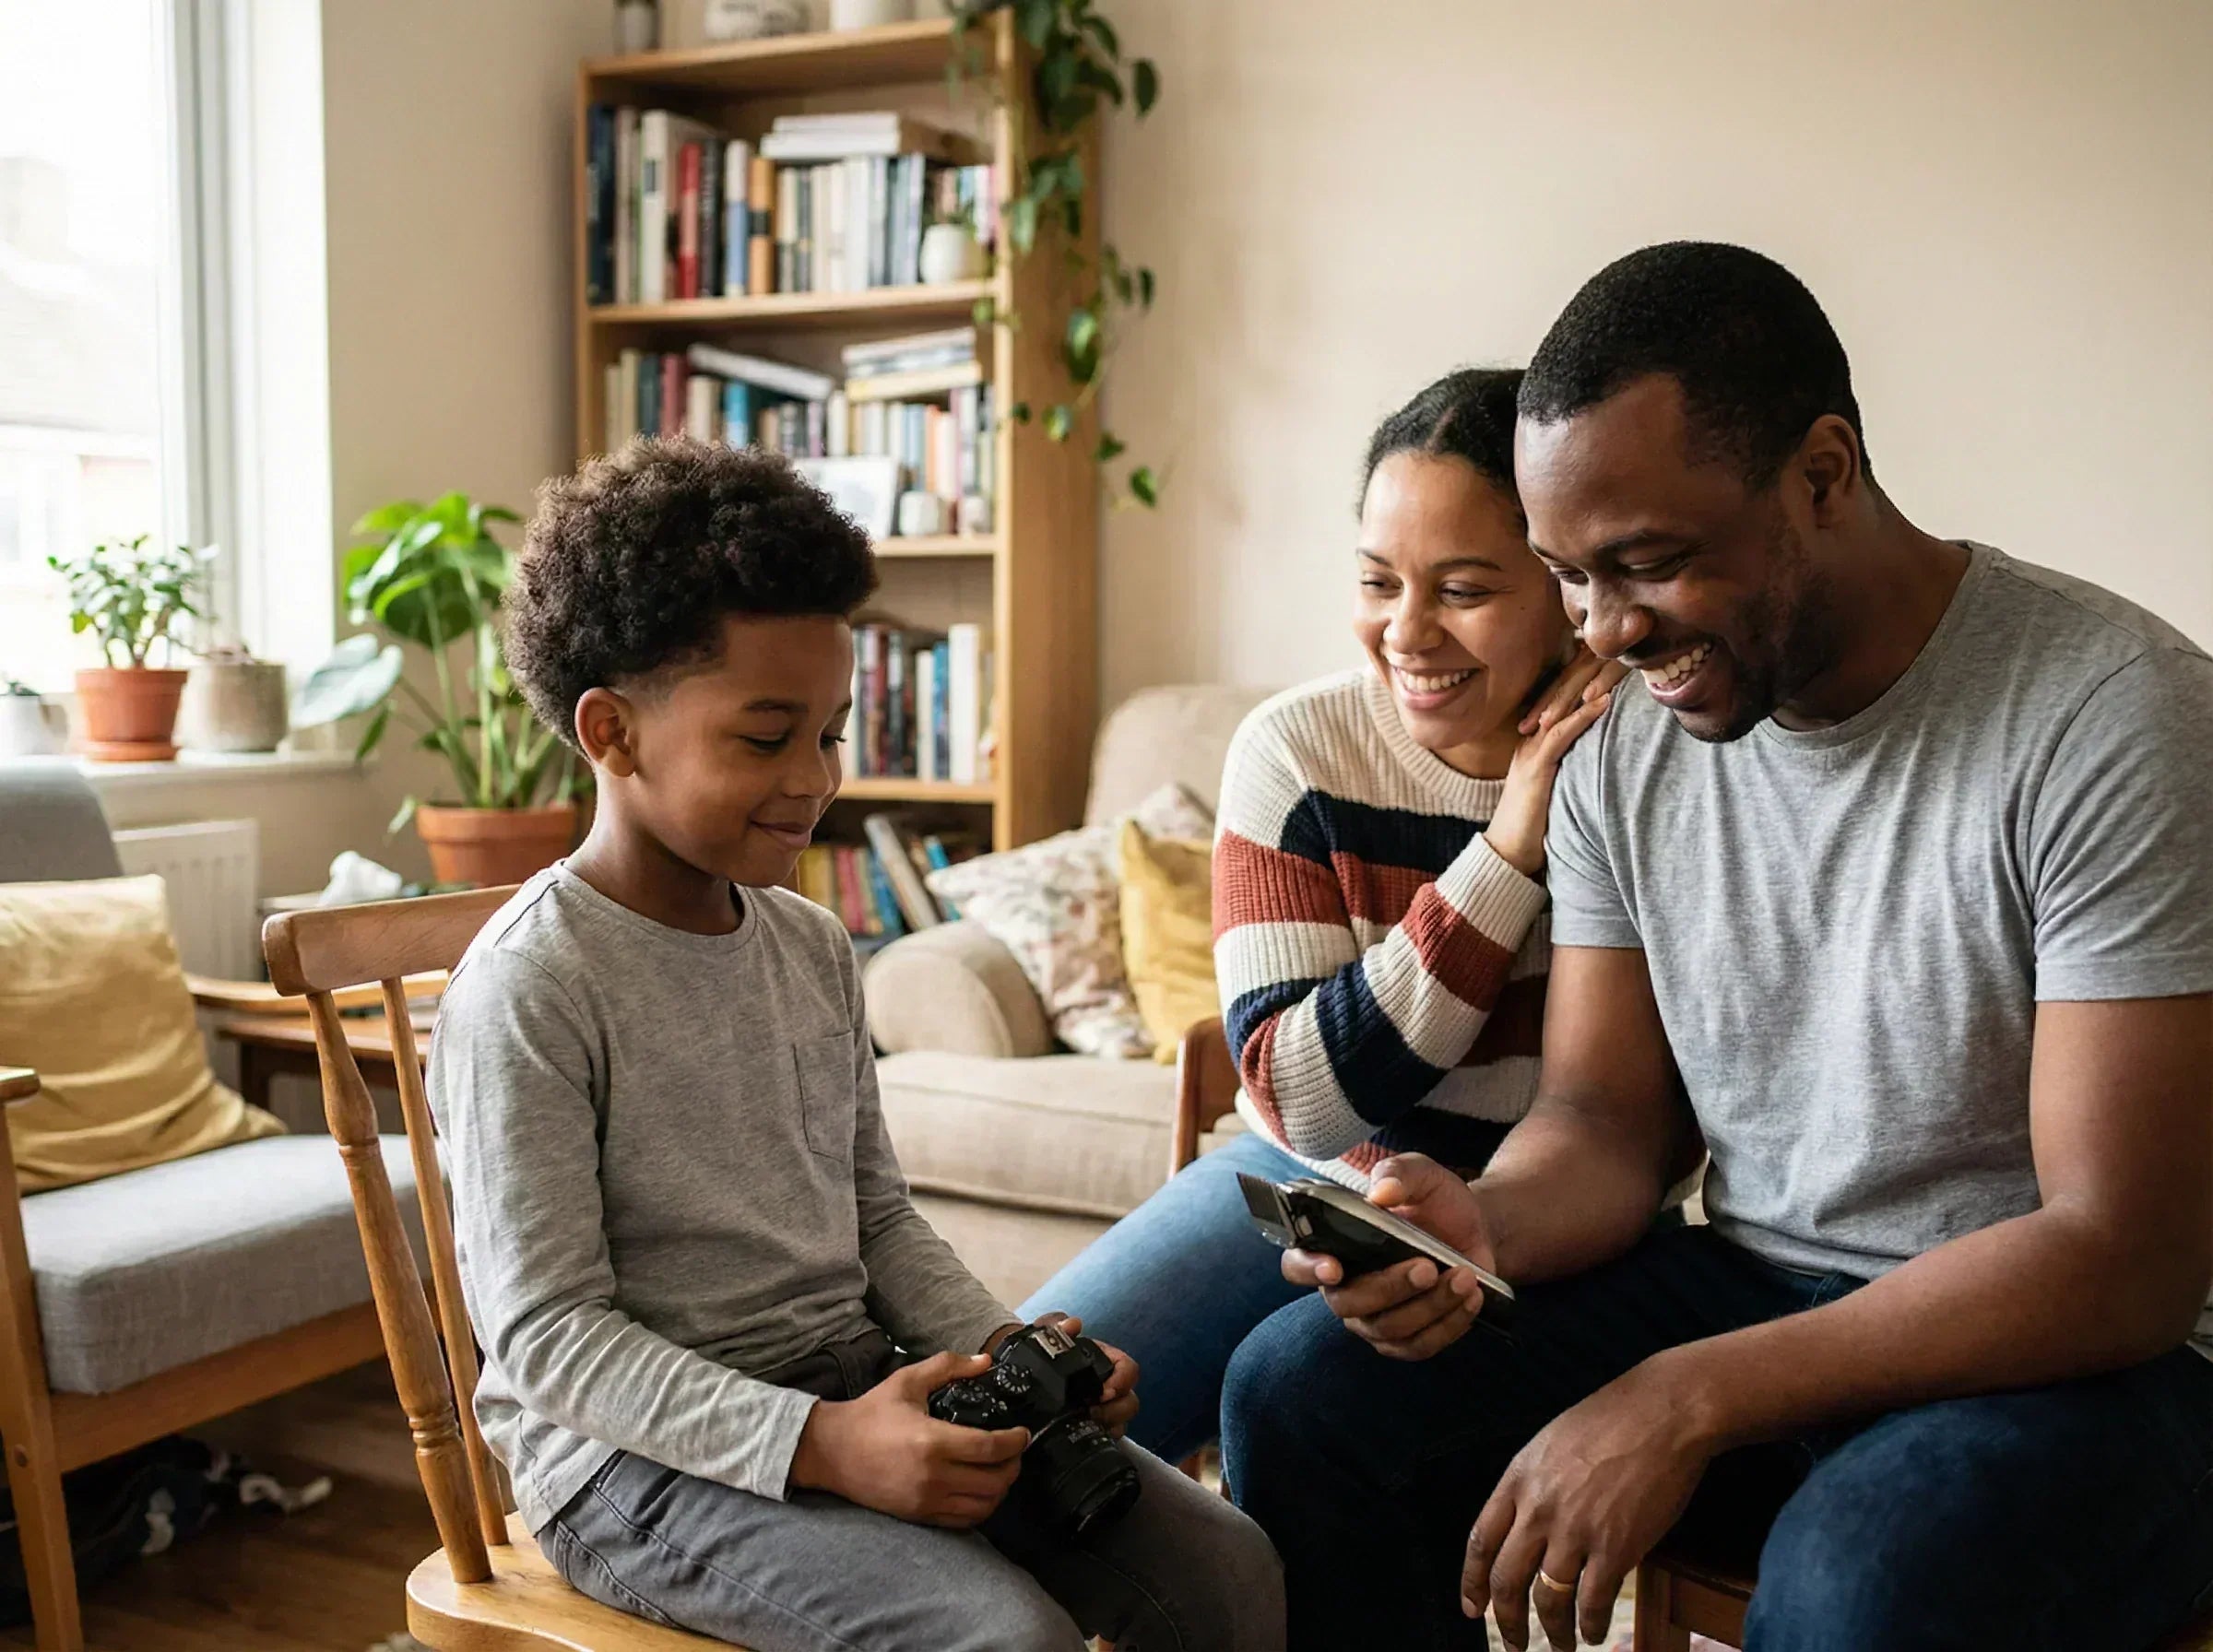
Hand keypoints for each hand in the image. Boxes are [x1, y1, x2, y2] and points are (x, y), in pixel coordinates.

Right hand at [787, 1350, 1029, 1526]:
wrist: (831, 1450)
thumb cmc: (871, 1413)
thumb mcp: (907, 1380)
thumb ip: (948, 1367)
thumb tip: (985, 1361)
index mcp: (933, 1441)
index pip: (991, 1448)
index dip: (1016, 1442)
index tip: (1023, 1433)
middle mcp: (933, 1476)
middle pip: (994, 1481)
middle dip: (1014, 1466)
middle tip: (1016, 1451)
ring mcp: (926, 1501)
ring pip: (983, 1506)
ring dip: (1001, 1489)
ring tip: (1002, 1470)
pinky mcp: (919, 1516)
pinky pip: (963, 1521)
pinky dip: (980, 1508)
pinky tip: (981, 1489)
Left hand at [1030, 1312, 1141, 1434]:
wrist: (1026, 1375)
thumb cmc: (1044, 1354)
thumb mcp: (1047, 1336)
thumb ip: (1057, 1327)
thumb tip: (1072, 1324)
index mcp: (1105, 1362)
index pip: (1129, 1369)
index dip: (1123, 1381)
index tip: (1104, 1391)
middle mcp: (1109, 1386)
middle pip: (1130, 1402)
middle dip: (1115, 1411)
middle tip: (1091, 1413)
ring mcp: (1104, 1409)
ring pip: (1121, 1423)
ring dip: (1107, 1426)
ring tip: (1084, 1426)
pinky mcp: (1094, 1428)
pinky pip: (1105, 1438)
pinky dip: (1096, 1438)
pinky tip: (1079, 1437)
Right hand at [1278, 1155, 1500, 1359]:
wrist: (1474, 1228)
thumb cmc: (1434, 1200)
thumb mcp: (1420, 1174)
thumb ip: (1398, 1174)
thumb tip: (1381, 1192)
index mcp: (1333, 1245)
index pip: (1298, 1265)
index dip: (1308, 1270)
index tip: (1334, 1267)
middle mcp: (1346, 1288)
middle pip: (1348, 1304)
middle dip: (1389, 1288)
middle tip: (1427, 1266)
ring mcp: (1375, 1320)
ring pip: (1389, 1330)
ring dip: (1430, 1306)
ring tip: (1462, 1277)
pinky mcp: (1408, 1340)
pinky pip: (1421, 1346)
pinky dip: (1450, 1324)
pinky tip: (1470, 1297)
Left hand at [1462, 1365, 1715, 1649]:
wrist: (1663, 1412)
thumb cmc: (1612, 1420)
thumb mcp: (1551, 1443)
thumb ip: (1533, 1485)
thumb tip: (1525, 1526)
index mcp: (1518, 1479)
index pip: (1479, 1541)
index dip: (1473, 1582)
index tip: (1473, 1609)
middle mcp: (1538, 1508)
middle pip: (1507, 1579)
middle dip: (1507, 1622)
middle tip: (1514, 1645)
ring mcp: (1576, 1530)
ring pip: (1548, 1599)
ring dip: (1552, 1633)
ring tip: (1560, 1646)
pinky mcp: (1616, 1547)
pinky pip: (1592, 1602)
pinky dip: (1591, 1625)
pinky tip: (1595, 1633)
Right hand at [1485, 648, 1625, 876]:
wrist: (1508, 851)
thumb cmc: (1537, 824)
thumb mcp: (1559, 784)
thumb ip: (1575, 764)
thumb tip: (1603, 753)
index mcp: (1536, 738)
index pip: (1562, 696)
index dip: (1584, 672)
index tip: (1611, 652)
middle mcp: (1531, 737)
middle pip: (1561, 690)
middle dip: (1588, 665)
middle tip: (1616, 643)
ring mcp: (1531, 750)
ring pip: (1561, 705)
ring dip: (1590, 682)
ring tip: (1616, 661)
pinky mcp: (1536, 767)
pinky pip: (1561, 734)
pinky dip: (1583, 716)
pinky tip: (1604, 701)